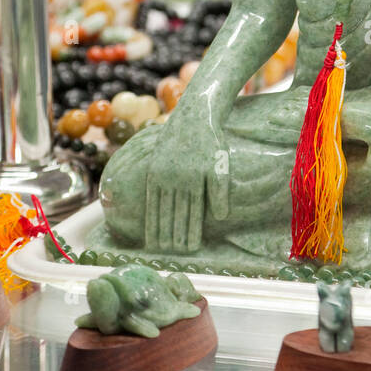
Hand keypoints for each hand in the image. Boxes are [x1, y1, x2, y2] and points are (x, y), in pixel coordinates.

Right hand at [144, 112, 229, 252]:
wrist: (195, 115)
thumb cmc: (213, 141)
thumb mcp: (221, 163)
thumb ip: (219, 189)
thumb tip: (220, 216)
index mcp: (195, 178)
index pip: (192, 213)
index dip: (190, 233)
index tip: (190, 250)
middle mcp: (176, 177)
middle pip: (174, 214)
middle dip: (173, 236)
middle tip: (172, 255)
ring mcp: (163, 173)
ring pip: (161, 208)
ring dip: (159, 230)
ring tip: (159, 247)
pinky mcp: (153, 168)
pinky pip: (150, 196)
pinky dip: (150, 213)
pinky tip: (149, 225)